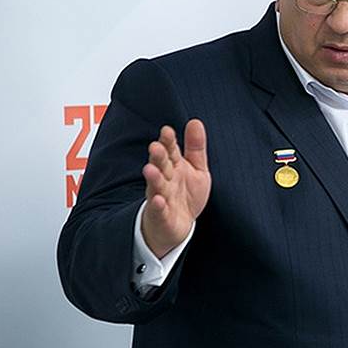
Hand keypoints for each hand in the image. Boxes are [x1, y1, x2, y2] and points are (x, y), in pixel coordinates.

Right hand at [140, 120, 210, 257]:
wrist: (180, 225)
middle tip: (155, 147)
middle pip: (160, 165)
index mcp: (174, 166)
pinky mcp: (161, 215)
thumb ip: (195, 147)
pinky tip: (158, 200)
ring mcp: (161, 196)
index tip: (167, 130)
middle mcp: (165, 179)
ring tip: (150, 169)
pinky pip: (158, 210)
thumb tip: (196, 122)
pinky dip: (157, 206)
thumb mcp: (197, 168)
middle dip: (157, 157)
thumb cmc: (186, 194)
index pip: (170, 150)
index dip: (168, 141)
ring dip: (153, 178)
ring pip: (156, 186)